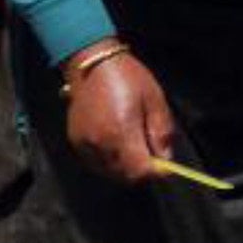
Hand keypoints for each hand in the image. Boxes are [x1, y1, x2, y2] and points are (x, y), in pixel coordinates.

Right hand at [64, 44, 179, 185]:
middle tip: (155, 157)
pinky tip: (120, 148)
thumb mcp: (155, 101)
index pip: (140, 171)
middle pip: (125, 176)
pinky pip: (96, 164)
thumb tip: (166, 160)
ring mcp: (84, 146)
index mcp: (120, 134)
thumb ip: (161, 134)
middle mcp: (99, 145)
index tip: (167, 167)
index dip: (156, 173)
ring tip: (137, 149)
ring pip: (110, 173)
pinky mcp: (75, 143)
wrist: (92, 65)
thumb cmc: (129, 78)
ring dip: (127, 169)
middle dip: (143, 172)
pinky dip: (111, 163)